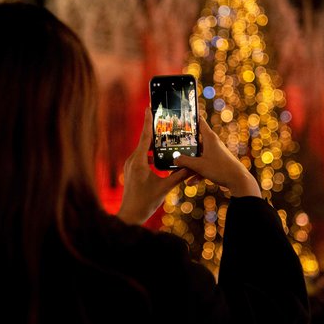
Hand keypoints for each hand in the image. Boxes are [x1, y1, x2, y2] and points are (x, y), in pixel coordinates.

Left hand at [117, 108, 190, 224]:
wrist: (130, 216)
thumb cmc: (145, 202)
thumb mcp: (165, 188)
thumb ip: (179, 175)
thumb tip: (193, 166)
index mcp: (139, 161)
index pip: (145, 136)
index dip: (147, 121)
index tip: (149, 107)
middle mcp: (132, 160)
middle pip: (145, 141)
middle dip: (154, 130)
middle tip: (163, 118)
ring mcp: (131, 165)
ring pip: (144, 149)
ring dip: (154, 144)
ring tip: (165, 136)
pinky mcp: (132, 171)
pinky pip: (142, 157)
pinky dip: (151, 154)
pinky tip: (160, 156)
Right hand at [174, 116, 260, 197]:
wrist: (238, 181)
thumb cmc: (221, 169)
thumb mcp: (199, 165)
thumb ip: (185, 161)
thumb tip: (175, 159)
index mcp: (209, 138)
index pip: (200, 122)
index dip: (192, 117)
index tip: (185, 113)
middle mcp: (213, 144)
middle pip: (196, 141)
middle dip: (185, 146)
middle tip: (174, 145)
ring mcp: (215, 153)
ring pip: (199, 155)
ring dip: (190, 164)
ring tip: (181, 171)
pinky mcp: (217, 163)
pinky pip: (204, 165)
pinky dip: (198, 172)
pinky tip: (191, 182)